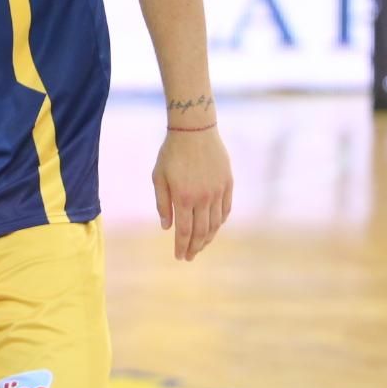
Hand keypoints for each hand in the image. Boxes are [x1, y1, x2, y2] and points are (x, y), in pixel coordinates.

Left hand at [152, 126, 232, 261]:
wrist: (194, 130)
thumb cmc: (171, 153)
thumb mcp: (158, 177)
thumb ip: (163, 204)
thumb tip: (167, 227)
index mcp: (183, 197)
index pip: (185, 231)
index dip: (182, 246)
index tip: (179, 257)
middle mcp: (203, 198)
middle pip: (202, 231)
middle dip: (195, 247)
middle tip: (189, 257)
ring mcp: (218, 191)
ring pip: (216, 223)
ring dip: (208, 238)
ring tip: (201, 246)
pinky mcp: (228, 184)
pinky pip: (226, 209)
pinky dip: (220, 222)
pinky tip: (214, 227)